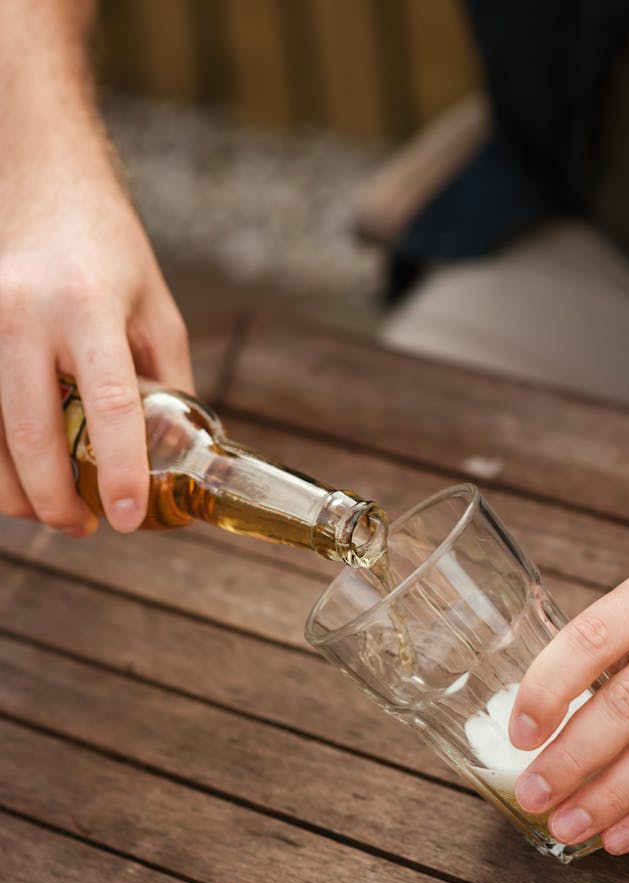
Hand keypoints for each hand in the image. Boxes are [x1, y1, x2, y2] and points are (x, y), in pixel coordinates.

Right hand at [0, 155, 192, 535]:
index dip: (121, 471)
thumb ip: (169, 381)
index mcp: (88, 306)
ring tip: (56, 512)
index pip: (109, 406)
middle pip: (32, 437)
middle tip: (87, 528)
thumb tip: (183, 454)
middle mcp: (24, 315)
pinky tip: (20, 479)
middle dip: (58, 502)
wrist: (42, 182)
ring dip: (18, 493)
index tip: (127, 519)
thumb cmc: (109, 249)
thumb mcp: (157, 309)